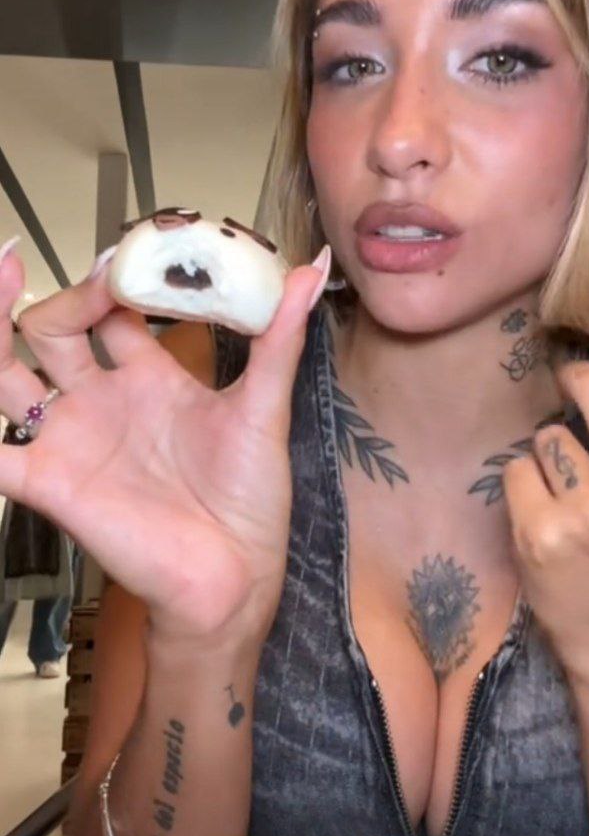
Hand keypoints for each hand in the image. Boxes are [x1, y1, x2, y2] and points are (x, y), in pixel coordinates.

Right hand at [0, 242, 329, 644]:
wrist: (233, 579)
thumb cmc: (248, 501)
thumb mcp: (265, 409)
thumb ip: (280, 338)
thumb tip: (311, 269)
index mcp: (149, 376)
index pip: (116, 308)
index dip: (120, 277)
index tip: (139, 257)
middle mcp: (101, 398)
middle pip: (55, 327)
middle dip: (67, 293)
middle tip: (103, 278)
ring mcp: (69, 436)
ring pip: (4, 371)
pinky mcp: (47, 481)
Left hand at [503, 360, 588, 685]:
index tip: (576, 375)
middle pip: (581, 411)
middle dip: (568, 414)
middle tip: (564, 414)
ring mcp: (583, 511)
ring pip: (544, 444)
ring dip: (547, 464)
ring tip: (561, 498)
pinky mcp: (541, 533)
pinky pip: (516, 476)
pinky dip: (523, 491)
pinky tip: (539, 520)